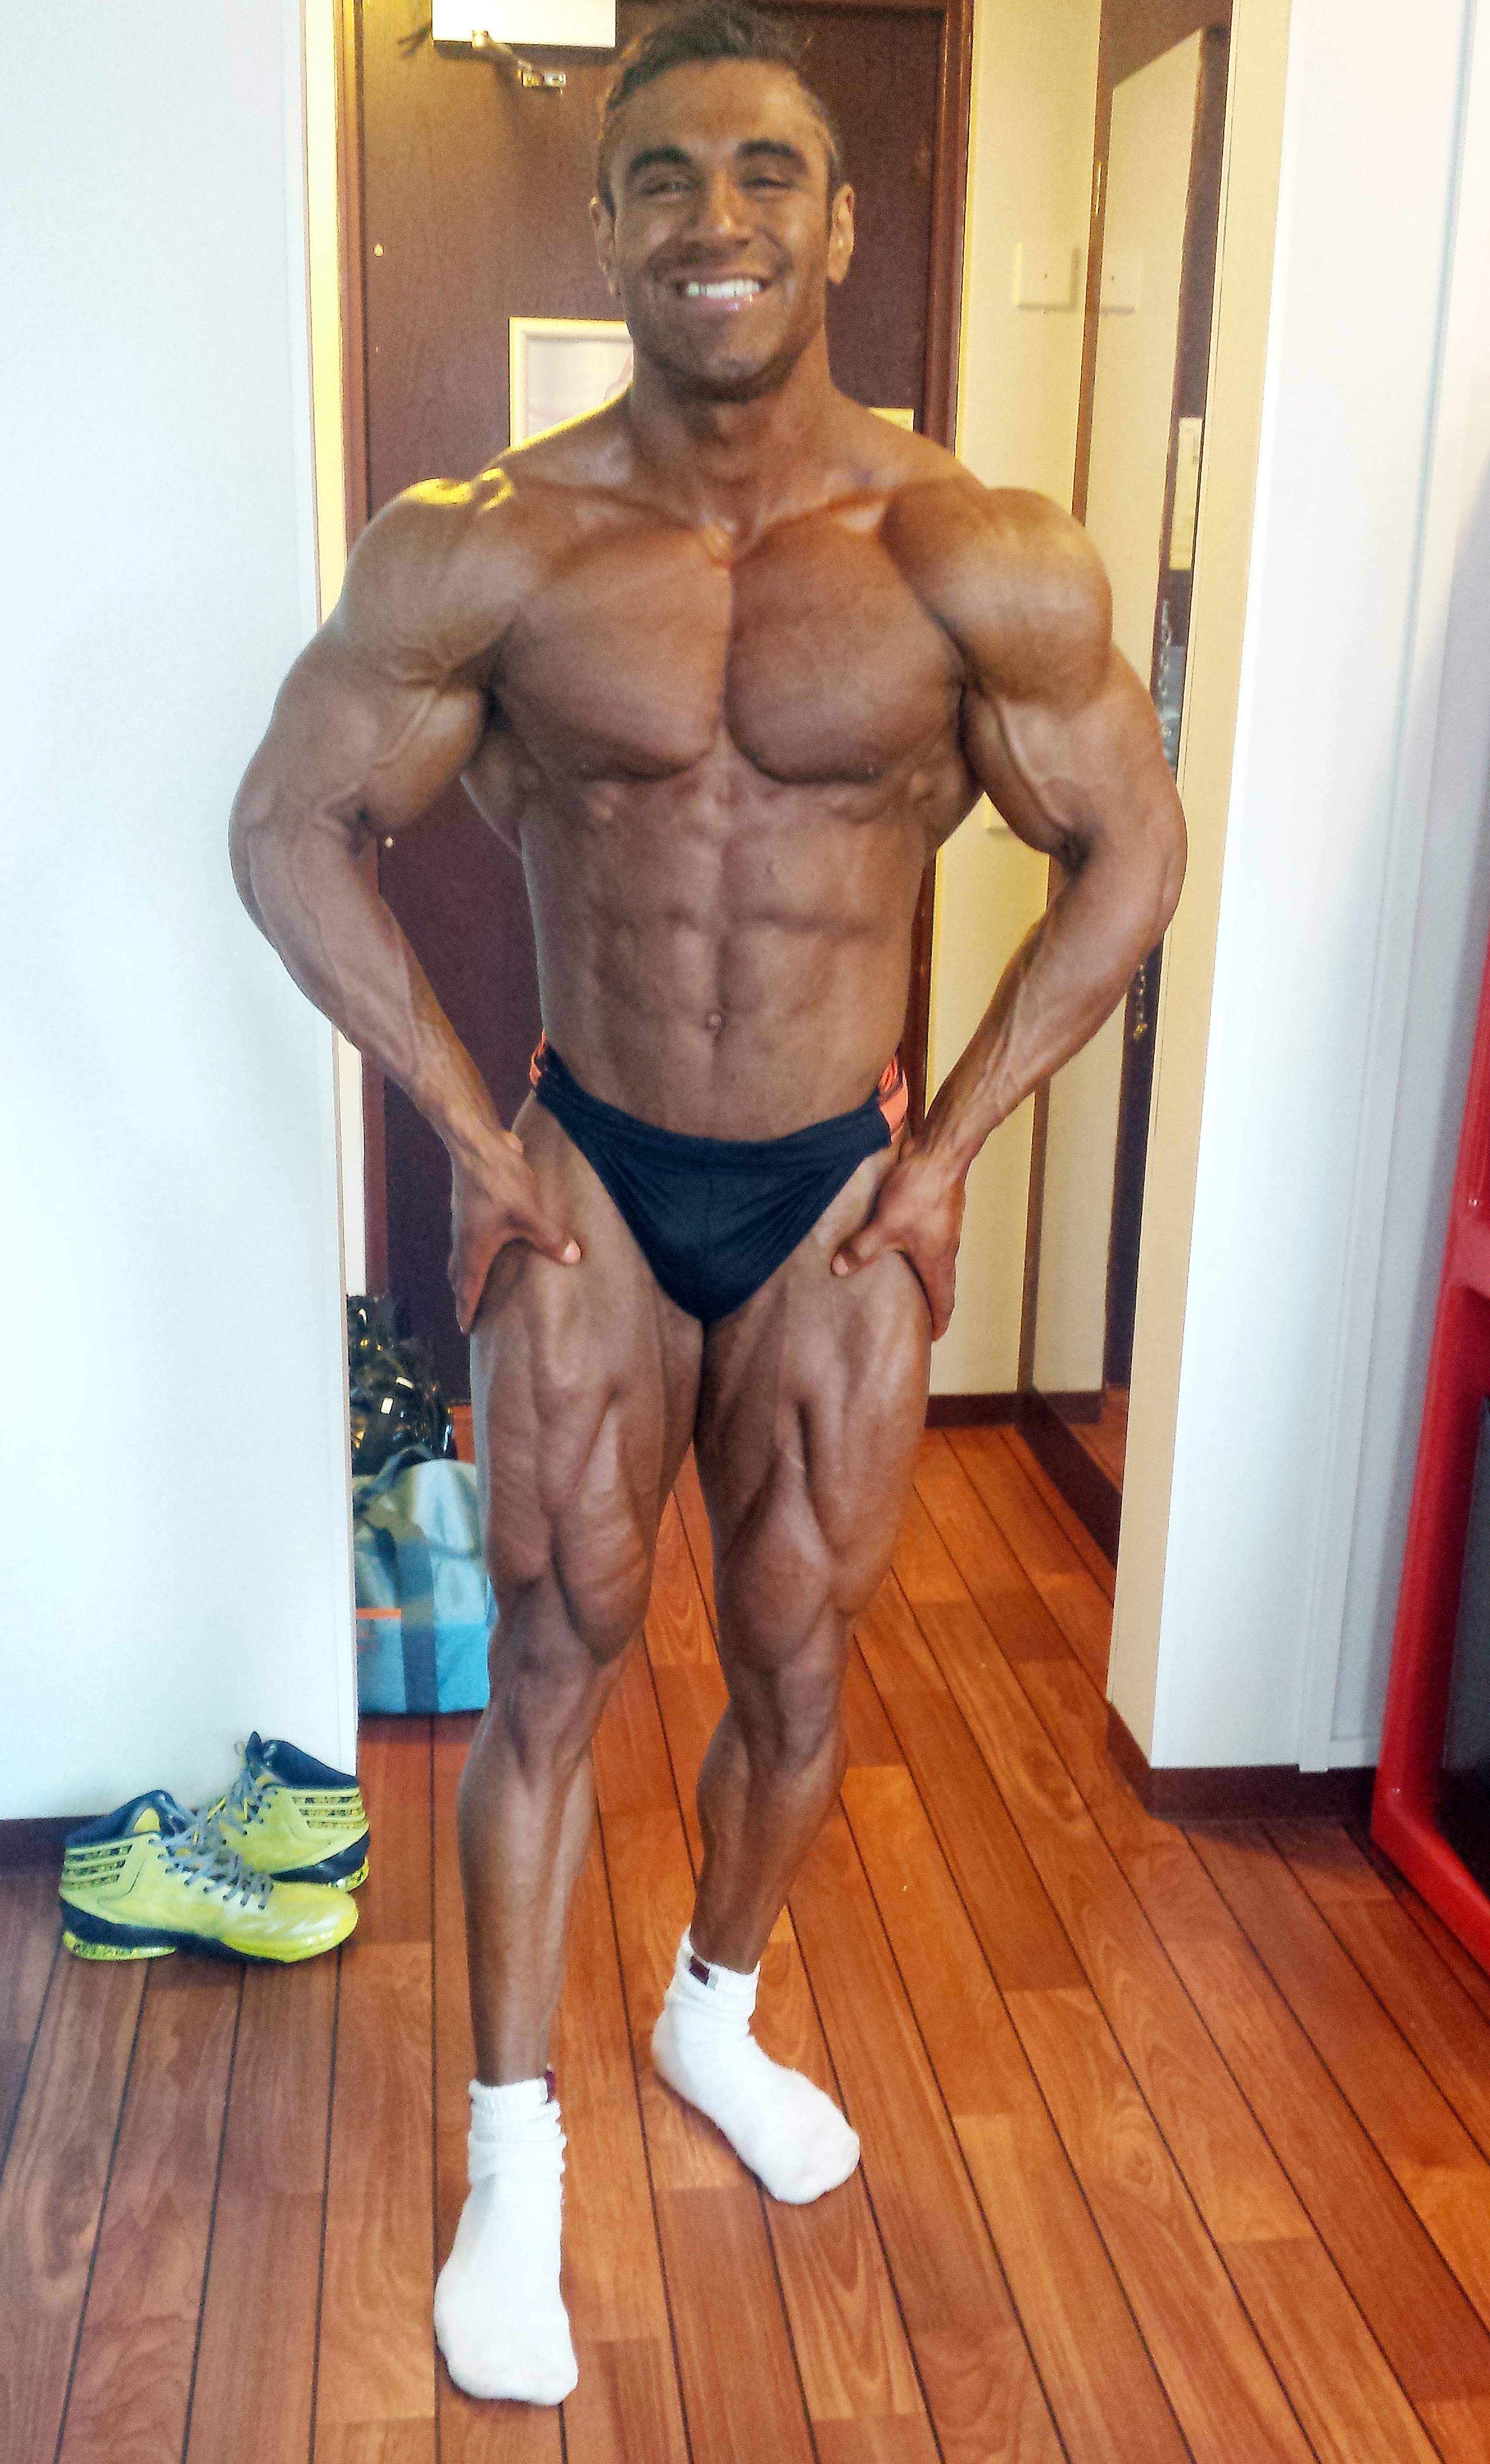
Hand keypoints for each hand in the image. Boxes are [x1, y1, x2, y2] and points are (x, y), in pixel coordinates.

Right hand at [447, 1128, 579, 1333]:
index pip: (467, 1288)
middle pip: (459, 1273)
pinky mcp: (470, 1203)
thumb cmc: (499, 1181)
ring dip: (467, 1270)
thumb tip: (573, 1258)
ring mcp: (463, 1219)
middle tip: (470, 1309)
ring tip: (478, 1280)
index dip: (466, 1310)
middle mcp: (463, 1237)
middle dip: (464, 1293)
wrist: (477, 1143)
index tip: (464, 1329)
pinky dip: (474, 1247)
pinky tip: (490, 1241)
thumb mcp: (531, 1213)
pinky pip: (468, 1234)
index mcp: (474, 1248)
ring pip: (462, 1253)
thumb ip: (551, 1238)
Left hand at [831, 1140, 965, 1337]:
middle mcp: (948, 1249)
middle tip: (923, 1315)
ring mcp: (949, 1229)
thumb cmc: (918, 1195)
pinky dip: (926, 1251)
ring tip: (913, 1282)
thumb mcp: (883, 1226)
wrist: (941, 1156)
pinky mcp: (944, 1211)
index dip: (939, 1320)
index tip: (934, 1336)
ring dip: (930, 1274)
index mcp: (937, 1261)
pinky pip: (937, 1240)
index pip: (943, 1300)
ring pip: (941, 1260)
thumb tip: (838, 1270)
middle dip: (935, 1301)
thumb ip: (861, 1250)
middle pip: (945, 1283)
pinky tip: (910, 1244)